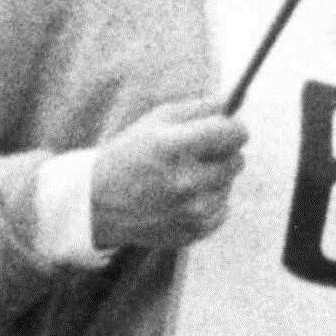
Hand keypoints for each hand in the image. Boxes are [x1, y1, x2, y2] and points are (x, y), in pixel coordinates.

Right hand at [91, 99, 248, 249]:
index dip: (233, 128)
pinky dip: (210, 201)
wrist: (98, 203)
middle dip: (223, 153)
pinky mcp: (193, 231)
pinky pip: (222, 209)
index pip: (232, 133)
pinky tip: (185, 197)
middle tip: (201, 154)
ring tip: (186, 177)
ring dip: (215, 178)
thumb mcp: (156, 120)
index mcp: (174, 147)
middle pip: (237, 160)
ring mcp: (191, 210)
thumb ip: (198, 109)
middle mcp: (185, 180)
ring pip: (229, 184)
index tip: (227, 129)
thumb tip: (230, 104)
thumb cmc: (129, 154)